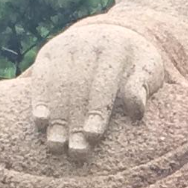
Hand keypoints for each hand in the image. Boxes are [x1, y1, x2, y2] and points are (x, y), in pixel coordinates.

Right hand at [29, 22, 165, 159]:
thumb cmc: (134, 64)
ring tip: (57, 146)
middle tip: (76, 151)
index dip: (98, 110)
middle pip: (79, 88)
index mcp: (116, 47)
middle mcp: (88, 43)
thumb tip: (137, 111)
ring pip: (58, 86)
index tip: (93, 136)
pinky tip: (40, 122)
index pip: (104, 83)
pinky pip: (41, 78)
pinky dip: (39, 100)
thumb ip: (142, 87)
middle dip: (76, 121)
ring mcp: (66, 46)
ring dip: (56, 118)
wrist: (112, 36)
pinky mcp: (49, 53)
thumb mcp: (148, 70)